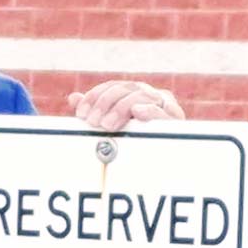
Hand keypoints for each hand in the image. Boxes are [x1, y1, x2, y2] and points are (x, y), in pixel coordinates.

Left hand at [68, 81, 184, 131]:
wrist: (163, 160)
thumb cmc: (135, 140)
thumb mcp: (112, 125)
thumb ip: (96, 111)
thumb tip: (73, 98)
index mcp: (134, 92)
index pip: (112, 86)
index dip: (94, 97)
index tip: (81, 113)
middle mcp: (149, 93)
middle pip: (125, 88)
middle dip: (104, 104)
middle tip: (92, 122)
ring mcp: (163, 103)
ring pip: (140, 96)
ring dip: (120, 109)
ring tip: (107, 125)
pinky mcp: (174, 118)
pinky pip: (161, 110)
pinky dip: (149, 110)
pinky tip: (138, 112)